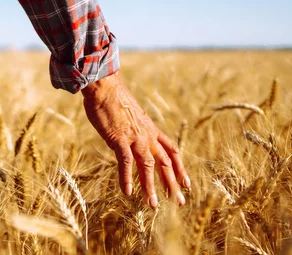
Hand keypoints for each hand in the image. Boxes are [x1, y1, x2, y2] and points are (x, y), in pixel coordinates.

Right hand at [81, 72, 190, 207]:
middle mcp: (147, 135)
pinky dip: (126, 178)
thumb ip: (133, 129)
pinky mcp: (119, 138)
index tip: (186, 183)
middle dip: (172, 183)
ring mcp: (134, 137)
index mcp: (151, 129)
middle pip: (165, 162)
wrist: (105, 86)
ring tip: (152, 204)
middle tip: (179, 202)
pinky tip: (127, 192)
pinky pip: (126, 162)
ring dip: (150, 186)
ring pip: (147, 166)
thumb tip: (128, 140)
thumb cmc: (114, 99)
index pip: (171, 151)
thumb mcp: (130, 115)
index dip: (180, 168)